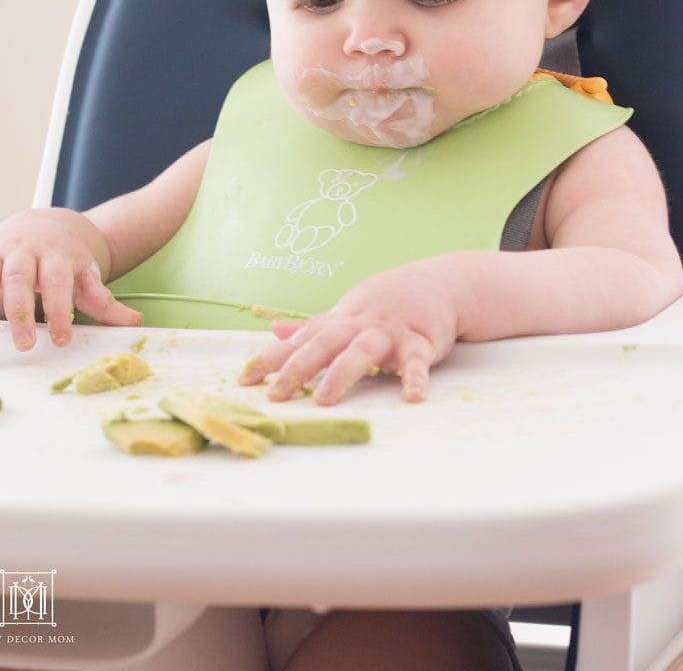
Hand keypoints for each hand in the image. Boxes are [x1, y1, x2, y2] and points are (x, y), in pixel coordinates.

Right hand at [0, 208, 142, 350]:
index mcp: (57, 254)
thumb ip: (104, 301)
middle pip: (21, 278)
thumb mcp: (86, 275)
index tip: (61, 339)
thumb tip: (134, 323)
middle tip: (24, 344)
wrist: (42, 226)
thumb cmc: (65, 259)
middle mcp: (26, 250)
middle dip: (21, 312)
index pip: (59, 282)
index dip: (60, 310)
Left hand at [239, 258, 461, 404]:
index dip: (272, 358)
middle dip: (299, 367)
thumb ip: (313, 326)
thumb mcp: (347, 310)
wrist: (438, 283)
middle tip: (276, 393)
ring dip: (342, 374)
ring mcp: (389, 332)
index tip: (244, 380)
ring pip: (362, 351)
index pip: (300, 339)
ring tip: (325, 400)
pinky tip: (413, 397)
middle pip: (325, 343)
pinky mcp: (421, 342)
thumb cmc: (387, 301)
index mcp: (340, 321)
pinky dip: (415, 378)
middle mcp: (359, 324)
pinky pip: (418, 362)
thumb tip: (274, 332)